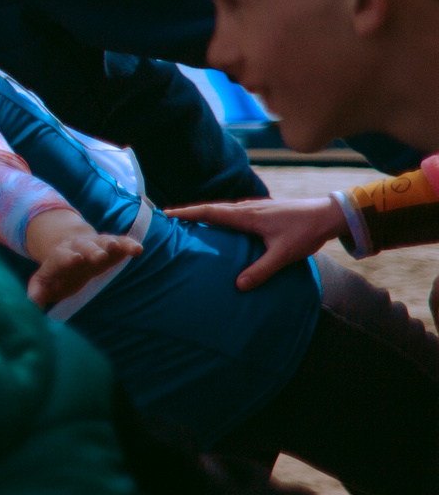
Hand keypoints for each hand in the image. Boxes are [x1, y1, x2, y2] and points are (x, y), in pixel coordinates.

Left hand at [23, 210, 143, 307]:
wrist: (71, 251)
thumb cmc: (58, 272)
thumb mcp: (45, 281)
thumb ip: (39, 290)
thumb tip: (35, 301)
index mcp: (60, 257)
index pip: (63, 257)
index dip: (69, 258)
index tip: (76, 260)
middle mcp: (79, 248)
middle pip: (84, 248)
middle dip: (92, 252)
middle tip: (99, 256)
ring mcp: (96, 245)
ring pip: (103, 242)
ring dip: (110, 244)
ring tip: (118, 247)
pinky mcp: (112, 247)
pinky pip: (121, 243)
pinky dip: (129, 245)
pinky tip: (138, 250)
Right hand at [164, 196, 342, 289]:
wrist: (329, 214)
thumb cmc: (306, 232)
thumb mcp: (283, 254)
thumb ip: (261, 270)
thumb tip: (238, 286)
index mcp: (248, 216)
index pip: (209, 212)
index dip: (186, 213)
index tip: (165, 214)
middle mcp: (248, 208)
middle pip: (212, 208)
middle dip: (189, 213)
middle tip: (168, 219)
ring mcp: (256, 208)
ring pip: (223, 210)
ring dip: (204, 214)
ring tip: (189, 223)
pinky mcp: (264, 211)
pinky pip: (234, 212)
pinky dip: (220, 217)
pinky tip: (222, 226)